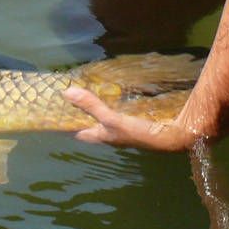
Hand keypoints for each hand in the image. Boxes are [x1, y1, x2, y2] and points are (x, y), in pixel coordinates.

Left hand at [64, 86, 207, 152]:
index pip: (79, 133)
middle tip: (72, 96)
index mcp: (102, 137)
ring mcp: (123, 130)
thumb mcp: (112, 119)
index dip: (67, 125)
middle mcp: (111, 135)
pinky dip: (113, 105)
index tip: (56, 112)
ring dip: (97, 109)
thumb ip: (91, 106)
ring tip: (90, 92)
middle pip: (91, 125)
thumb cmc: (139, 132)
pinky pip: (119, 113)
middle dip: (82, 114)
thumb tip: (66, 93)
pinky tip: (115, 95)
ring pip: (105, 119)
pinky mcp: (135, 123)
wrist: (172, 136)